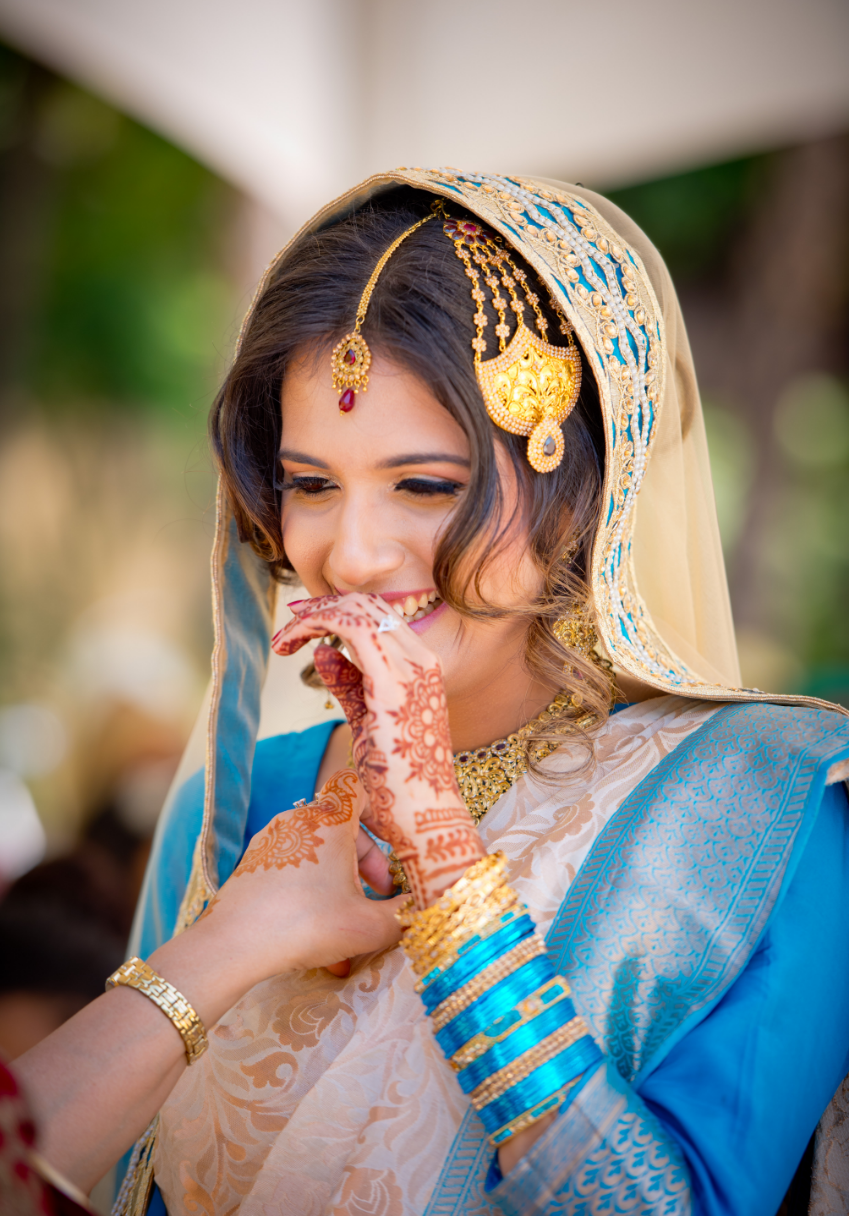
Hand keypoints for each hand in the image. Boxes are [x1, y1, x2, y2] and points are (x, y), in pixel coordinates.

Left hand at [185, 767, 407, 991]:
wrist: (233, 946)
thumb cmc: (306, 923)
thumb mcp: (369, 926)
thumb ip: (404, 915)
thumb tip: (424, 910)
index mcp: (329, 820)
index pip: (357, 785)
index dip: (379, 806)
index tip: (394, 841)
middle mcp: (298, 821)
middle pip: (342, 826)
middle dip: (367, 862)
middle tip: (379, 895)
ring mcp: (272, 842)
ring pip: (319, 856)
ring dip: (341, 886)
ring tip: (352, 929)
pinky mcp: (253, 866)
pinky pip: (295, 873)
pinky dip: (314, 897)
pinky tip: (322, 943)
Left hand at [272, 594, 484, 908]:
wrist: (424, 819)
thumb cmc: (398, 785)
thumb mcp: (367, 723)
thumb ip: (348, 686)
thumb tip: (324, 654)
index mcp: (421, 669)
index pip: (377, 616)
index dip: (335, 610)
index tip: (299, 626)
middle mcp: (422, 661)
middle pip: (368, 604)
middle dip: (319, 607)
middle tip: (286, 627)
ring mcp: (412, 669)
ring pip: (358, 608)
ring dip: (312, 615)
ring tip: (283, 637)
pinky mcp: (393, 683)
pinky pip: (351, 627)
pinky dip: (314, 625)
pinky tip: (290, 642)